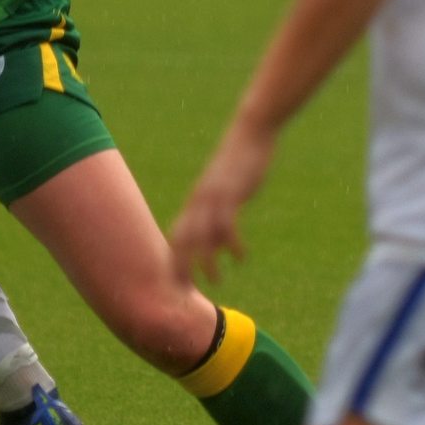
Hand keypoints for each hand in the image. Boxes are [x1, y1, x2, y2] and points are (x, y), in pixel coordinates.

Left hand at [169, 121, 276, 284]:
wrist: (249, 133)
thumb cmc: (238, 162)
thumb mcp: (225, 189)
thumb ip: (218, 211)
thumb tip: (218, 236)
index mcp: (196, 202)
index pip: (177, 235)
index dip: (175, 259)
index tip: (176, 282)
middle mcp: (199, 202)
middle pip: (182, 239)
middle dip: (180, 266)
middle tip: (183, 291)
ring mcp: (213, 198)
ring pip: (201, 236)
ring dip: (206, 261)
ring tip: (215, 281)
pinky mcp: (231, 193)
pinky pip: (227, 225)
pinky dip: (232, 244)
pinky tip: (241, 257)